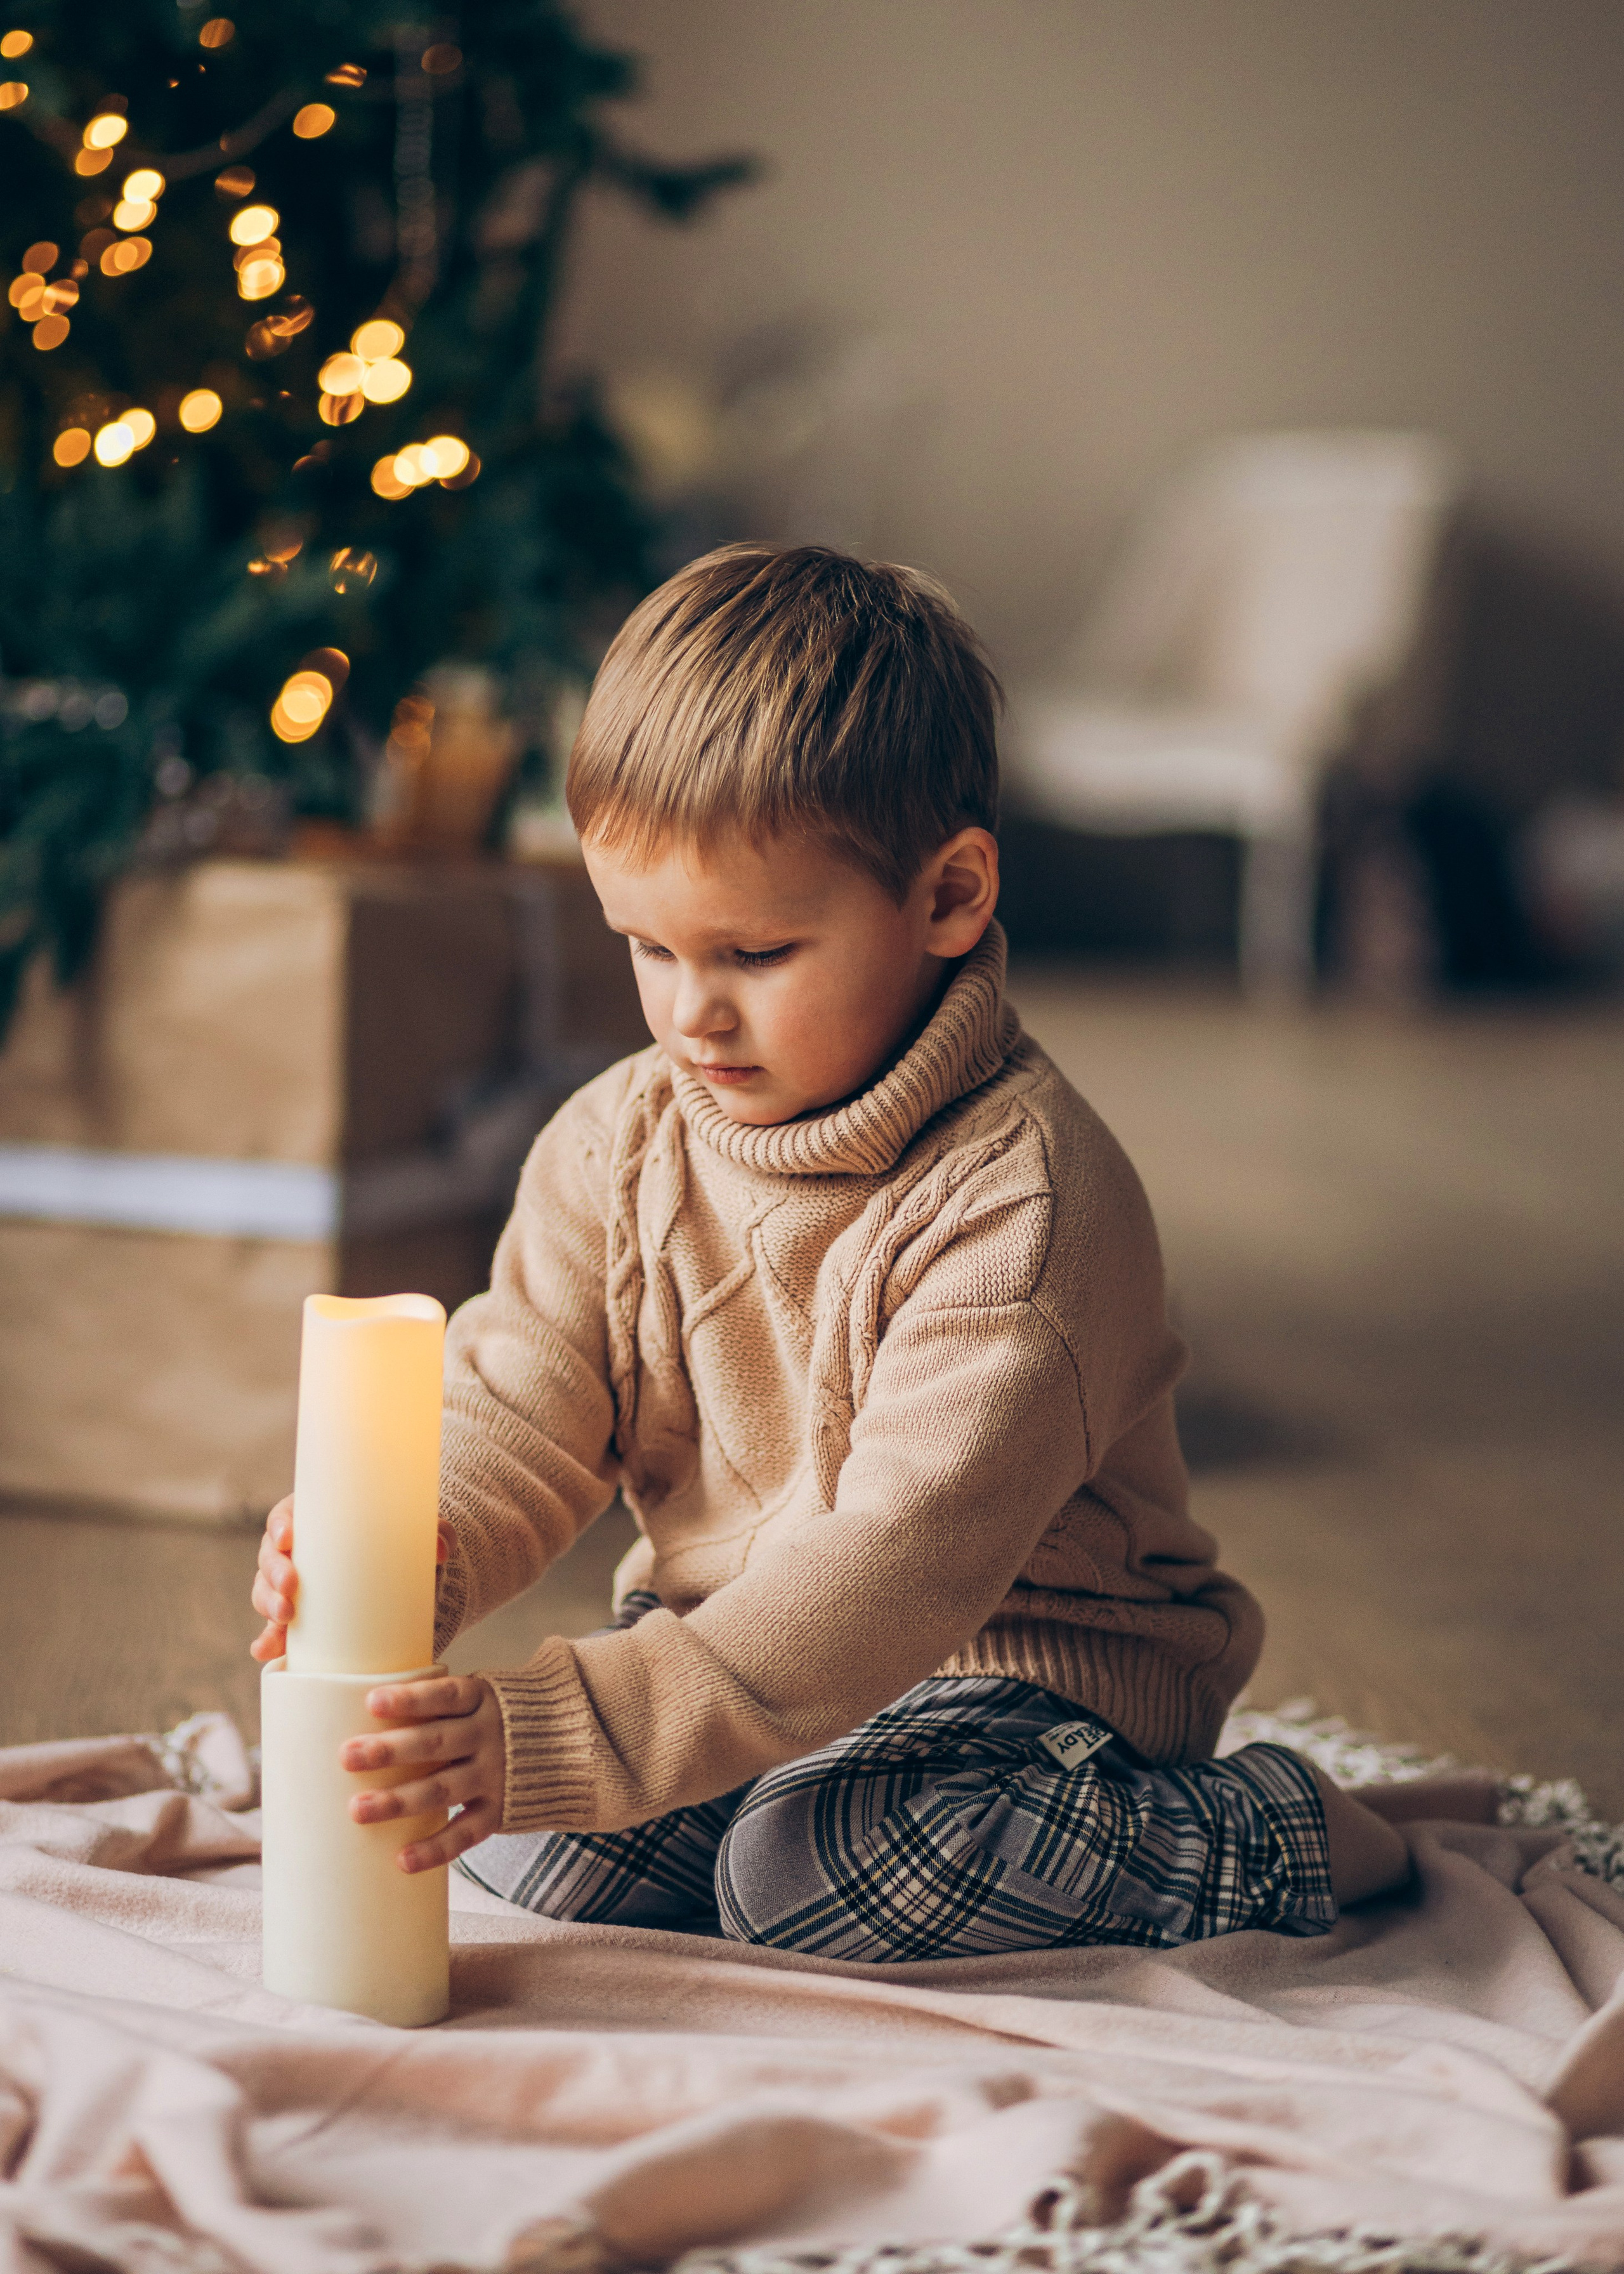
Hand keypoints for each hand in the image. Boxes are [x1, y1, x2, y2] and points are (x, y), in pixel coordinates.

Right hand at [249, 1498, 453, 1662]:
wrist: (409, 1583)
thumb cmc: (404, 1545)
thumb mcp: (421, 1536)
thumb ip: (439, 1533)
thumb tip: (441, 1547)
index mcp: (317, 1521)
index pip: (287, 1515)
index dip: (279, 1525)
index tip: (288, 1537)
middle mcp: (299, 1552)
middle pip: (271, 1555)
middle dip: (274, 1571)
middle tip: (290, 1586)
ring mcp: (295, 1586)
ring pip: (266, 1590)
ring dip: (268, 1604)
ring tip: (284, 1618)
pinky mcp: (301, 1618)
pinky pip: (275, 1627)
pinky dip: (267, 1639)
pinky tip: (264, 1650)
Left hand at [341, 1673, 506, 1871]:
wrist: (574, 1743)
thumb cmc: (506, 1715)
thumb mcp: (487, 1694)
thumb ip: (445, 1698)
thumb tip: (375, 1694)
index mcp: (482, 1699)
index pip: (444, 1695)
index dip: (411, 1699)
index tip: (371, 1702)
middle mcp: (489, 1735)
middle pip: (435, 1743)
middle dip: (390, 1750)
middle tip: (346, 1756)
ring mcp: (495, 1775)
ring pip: (442, 1790)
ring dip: (398, 1801)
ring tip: (356, 1810)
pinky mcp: (500, 1810)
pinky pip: (466, 1833)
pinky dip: (436, 1848)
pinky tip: (402, 1860)